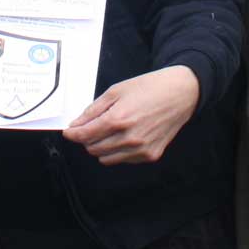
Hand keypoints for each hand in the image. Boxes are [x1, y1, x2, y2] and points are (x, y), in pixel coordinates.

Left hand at [62, 65, 199, 164]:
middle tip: (91, 127)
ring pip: (106, 158)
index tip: (69, 132)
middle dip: (86, 139)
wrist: (180, 93)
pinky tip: (125, 136)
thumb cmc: (149, 88)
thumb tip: (76, 125)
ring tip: (109, 131)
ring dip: (101, 147)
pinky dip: (118, 151)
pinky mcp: (151, 155)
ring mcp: (141, 149)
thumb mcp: (115, 91)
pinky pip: (123, 160)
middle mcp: (129, 138)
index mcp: (118, 119)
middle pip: (93, 148)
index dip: (72, 134)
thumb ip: (93, 110)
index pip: (85, 135)